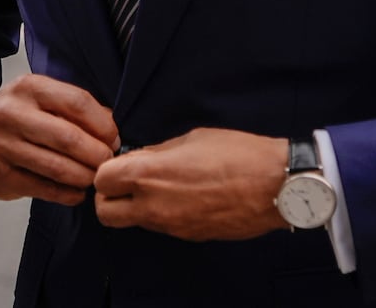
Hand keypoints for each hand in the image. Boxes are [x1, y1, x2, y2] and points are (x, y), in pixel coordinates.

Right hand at [0, 74, 117, 206]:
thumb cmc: (12, 116)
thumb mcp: (36, 98)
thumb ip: (71, 107)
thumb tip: (112, 125)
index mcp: (29, 88)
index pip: (77, 103)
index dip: (103, 124)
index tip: (114, 138)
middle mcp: (14, 114)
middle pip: (69, 138)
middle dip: (97, 154)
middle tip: (108, 163)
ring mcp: (4, 147)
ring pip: (57, 167)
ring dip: (84, 176)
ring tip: (95, 178)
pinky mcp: (1, 176)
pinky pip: (44, 189)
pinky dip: (67, 194)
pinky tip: (77, 192)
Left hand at [93, 128, 286, 240]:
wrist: (274, 186)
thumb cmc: (238, 155)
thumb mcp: (192, 139)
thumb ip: (159, 152)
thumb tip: (142, 158)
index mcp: (149, 175)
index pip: (101, 180)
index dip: (107, 170)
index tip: (120, 163)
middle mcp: (154, 206)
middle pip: (105, 213)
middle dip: (109, 197)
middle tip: (126, 182)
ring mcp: (171, 226)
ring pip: (134, 222)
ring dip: (138, 206)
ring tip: (163, 185)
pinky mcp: (189, 236)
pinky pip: (162, 227)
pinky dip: (164, 213)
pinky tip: (185, 195)